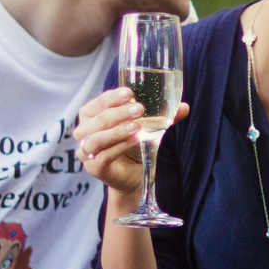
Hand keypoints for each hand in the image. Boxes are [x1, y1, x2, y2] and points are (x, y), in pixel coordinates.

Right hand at [76, 87, 183, 205]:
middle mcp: (84, 131)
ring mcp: (86, 150)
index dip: (113, 97)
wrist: (133, 175)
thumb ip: (164, 116)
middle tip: (140, 109)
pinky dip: (119, 147)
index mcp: (91, 115)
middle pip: (99, 119)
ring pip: (97, 138)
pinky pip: (103, 156)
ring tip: (137, 126)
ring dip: (117, 130)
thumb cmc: (134, 144)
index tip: (130, 93)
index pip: (99, 102)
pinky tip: (134, 140)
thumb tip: (184, 107)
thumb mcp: (148, 127)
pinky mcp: (94, 167)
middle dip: (120, 112)